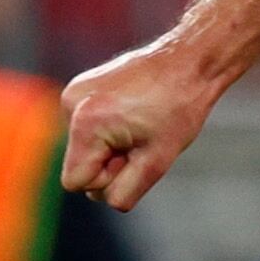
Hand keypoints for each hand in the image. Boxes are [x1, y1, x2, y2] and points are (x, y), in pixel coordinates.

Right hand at [59, 34, 235, 210]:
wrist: (188, 62)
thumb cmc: (178, 109)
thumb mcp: (156, 163)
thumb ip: (124, 191)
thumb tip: (104, 199)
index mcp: (86, 124)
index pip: (75, 183)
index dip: (107, 179)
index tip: (133, 159)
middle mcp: (71, 105)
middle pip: (78, 166)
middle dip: (109, 163)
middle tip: (142, 141)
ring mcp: (73, 93)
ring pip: (84, 148)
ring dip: (110, 147)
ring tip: (140, 125)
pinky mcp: (80, 87)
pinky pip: (87, 129)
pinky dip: (107, 130)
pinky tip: (133, 114)